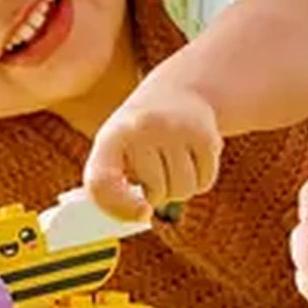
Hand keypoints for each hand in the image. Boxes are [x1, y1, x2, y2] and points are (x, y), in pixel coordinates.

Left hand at [84, 85, 222, 217]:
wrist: (179, 91)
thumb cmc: (139, 135)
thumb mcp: (117, 149)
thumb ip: (113, 187)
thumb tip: (140, 216)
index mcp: (111, 137)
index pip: (102, 182)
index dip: (118, 207)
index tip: (142, 214)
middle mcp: (142, 128)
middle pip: (157, 193)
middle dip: (159, 194)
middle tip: (158, 171)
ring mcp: (175, 129)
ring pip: (184, 190)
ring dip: (182, 189)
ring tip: (174, 164)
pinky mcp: (204, 134)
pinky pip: (205, 181)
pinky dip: (201, 179)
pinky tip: (193, 157)